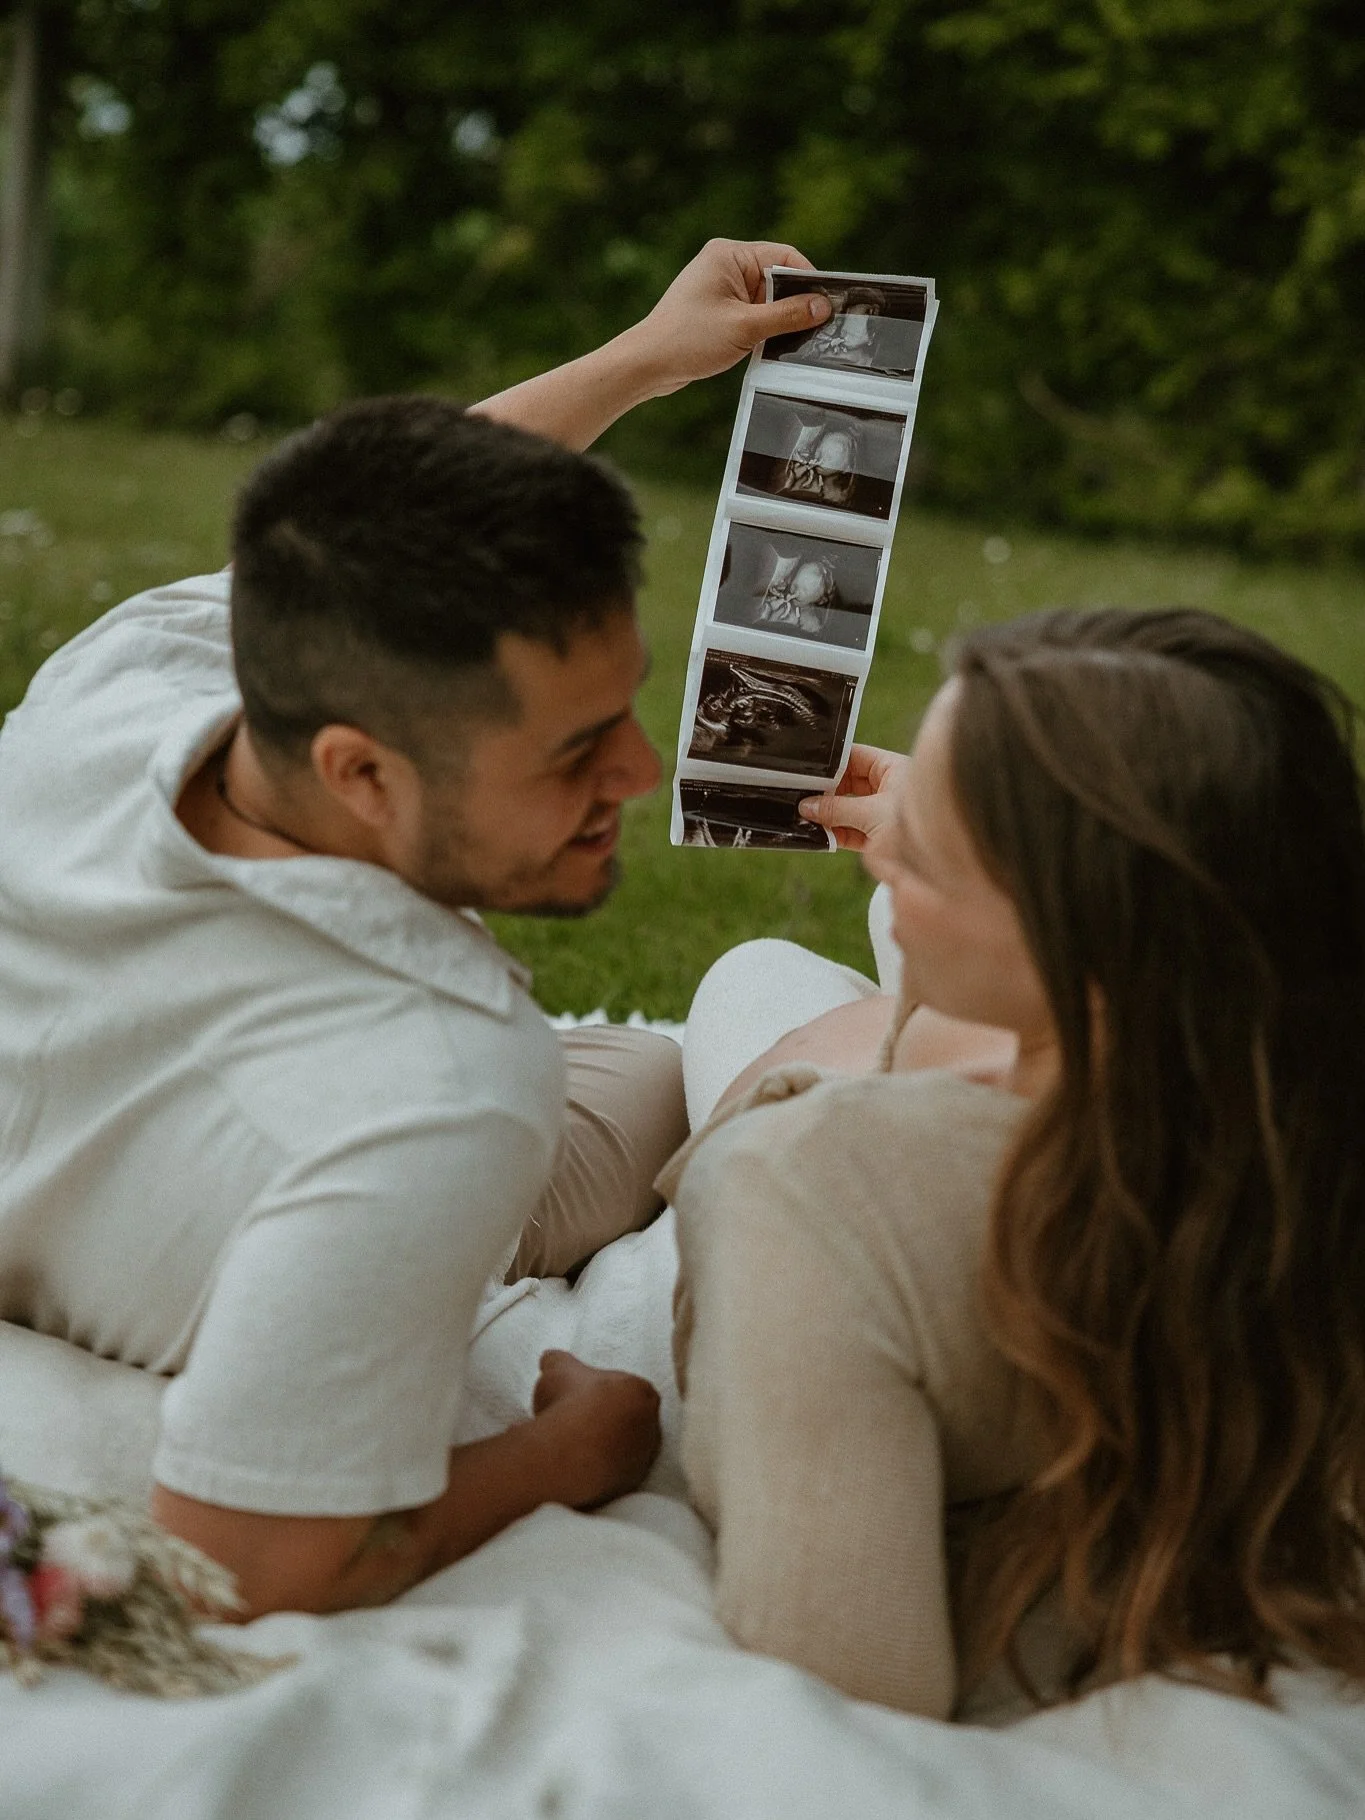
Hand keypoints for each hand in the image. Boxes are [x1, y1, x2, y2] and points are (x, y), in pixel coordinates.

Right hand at [532, 1349, 660, 1508]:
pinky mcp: (629, 1486)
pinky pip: (611, 1474)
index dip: (602, 1393)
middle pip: (625, 1421)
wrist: (571, 1450)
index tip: (581, 1398)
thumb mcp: (558, 1370)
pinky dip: (594, 1469)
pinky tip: (570, 1466)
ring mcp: (643, 1459)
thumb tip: (549, 1358)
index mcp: (643, 1392)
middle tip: (575, 1422)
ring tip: (567, 1446)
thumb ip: (558, 1361)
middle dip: (602, 1421)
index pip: (626, 1390)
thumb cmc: (571, 1401)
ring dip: (599, 1447)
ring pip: (619, 1450)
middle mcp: (652, 1426)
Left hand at [628, 238, 831, 396]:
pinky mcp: (719, 310)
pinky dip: (764, 329)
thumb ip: (787, 316)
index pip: (784, 257)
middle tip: (816, 329)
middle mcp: (726, 265)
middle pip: (778, 278)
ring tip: (792, 342)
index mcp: (730, 255)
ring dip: (779, 320)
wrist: (647, 364)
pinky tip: (771, 347)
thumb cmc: (688, 339)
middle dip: (795, 303)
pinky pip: (753, 314)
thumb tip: (823, 306)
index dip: (809, 280)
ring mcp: (721, 288)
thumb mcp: (745, 328)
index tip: (827, 305)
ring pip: (767, 300)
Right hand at [799, 744, 908, 852]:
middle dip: (826, 791)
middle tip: (799, 793)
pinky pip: (850, 832)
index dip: (832, 763)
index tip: (807, 768)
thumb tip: (807, 806)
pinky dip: (834, 833)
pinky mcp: (877, 838)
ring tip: (801, 814)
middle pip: (848, 784)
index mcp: (892, 770)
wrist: (938, 863)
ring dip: (827, 814)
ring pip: (847, 810)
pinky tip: (816, 832)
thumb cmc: (912, 825)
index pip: (856, 758)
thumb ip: (838, 808)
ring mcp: (881, 814)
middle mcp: (887, 789)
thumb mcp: (871, 812)